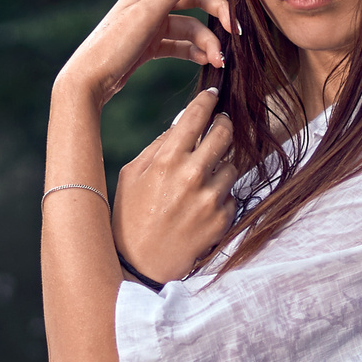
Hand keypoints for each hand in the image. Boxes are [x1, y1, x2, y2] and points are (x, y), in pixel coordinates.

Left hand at [54, 0, 233, 111]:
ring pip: (190, 26)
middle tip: (235, 32)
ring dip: (208, 41)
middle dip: (217, 13)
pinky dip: (195, 52)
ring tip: (219, 61)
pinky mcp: (150, 46)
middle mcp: (151, 3)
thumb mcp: (146, 15)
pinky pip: (180, 45)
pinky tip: (206, 63)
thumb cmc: (112, 45)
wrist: (88, 82)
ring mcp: (151, 26)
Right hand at [115, 88, 238, 281]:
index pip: (197, 116)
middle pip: (225, 133)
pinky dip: (221, 195)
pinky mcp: (222, 219)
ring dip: (221, 166)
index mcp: (167, 159)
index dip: (207, 101)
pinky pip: (232, 194)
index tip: (212, 95)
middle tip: (219, 127)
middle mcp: (192, 175)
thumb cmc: (130, 216)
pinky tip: (202, 205)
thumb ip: (158, 147)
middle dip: (223, 126)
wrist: (139, 265)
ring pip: (232, 165)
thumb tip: (182, 124)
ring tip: (203, 179)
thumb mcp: (131, 175)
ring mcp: (210, 198)